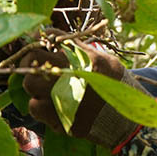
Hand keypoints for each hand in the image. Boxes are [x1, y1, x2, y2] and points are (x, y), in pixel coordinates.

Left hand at [21, 33, 145, 147]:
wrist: (126, 118)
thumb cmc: (113, 83)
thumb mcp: (102, 59)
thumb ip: (76, 48)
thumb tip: (49, 35)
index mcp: (84, 61)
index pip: (51, 39)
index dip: (41, 38)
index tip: (39, 40)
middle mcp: (73, 80)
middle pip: (33, 60)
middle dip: (32, 59)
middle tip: (38, 62)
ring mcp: (66, 102)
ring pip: (30, 85)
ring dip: (34, 82)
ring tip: (45, 83)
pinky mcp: (62, 121)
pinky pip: (35, 108)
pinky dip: (39, 103)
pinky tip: (50, 100)